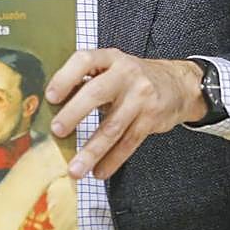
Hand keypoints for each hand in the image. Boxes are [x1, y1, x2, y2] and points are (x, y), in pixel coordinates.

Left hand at [45, 49, 205, 179]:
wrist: (178, 84)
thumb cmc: (133, 78)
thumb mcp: (112, 69)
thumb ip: (86, 81)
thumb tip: (53, 105)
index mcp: (110, 58)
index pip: (84, 60)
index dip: (65, 77)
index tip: (51, 97)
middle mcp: (126, 74)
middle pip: (97, 93)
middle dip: (74, 114)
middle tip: (57, 131)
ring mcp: (141, 97)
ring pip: (113, 126)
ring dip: (92, 151)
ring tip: (75, 169)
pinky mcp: (151, 119)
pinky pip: (128, 143)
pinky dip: (112, 160)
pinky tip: (99, 171)